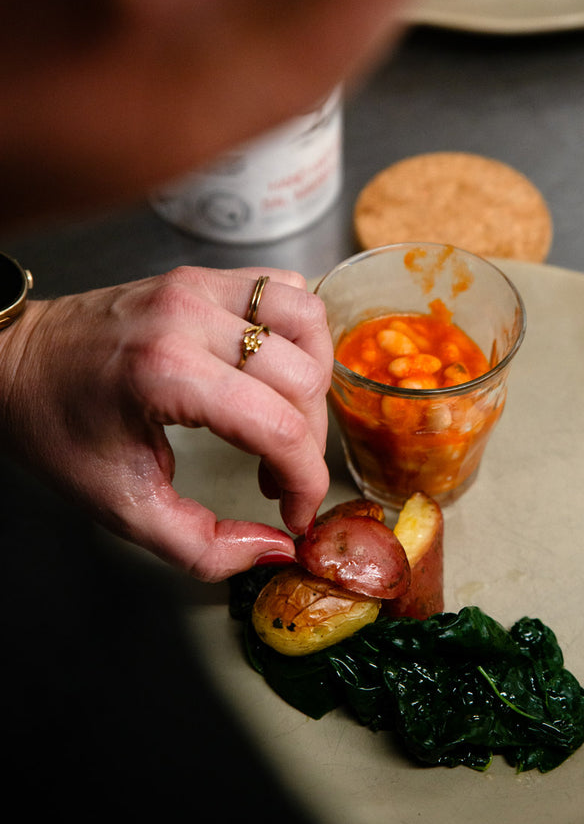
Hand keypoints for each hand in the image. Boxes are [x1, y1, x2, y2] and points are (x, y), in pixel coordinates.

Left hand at [0, 265, 332, 579]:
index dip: (304, 483)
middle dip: (307, 444)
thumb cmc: (57, 426)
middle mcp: (189, 316)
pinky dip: (298, 334)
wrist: (13, 362)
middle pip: (303, 379)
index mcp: (164, 371)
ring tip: (283, 421)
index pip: (280, 426)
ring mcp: (199, 286)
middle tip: (277, 478)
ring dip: (313, 381)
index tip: (293, 513)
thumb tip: (272, 548)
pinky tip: (273, 374)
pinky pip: (285, 291)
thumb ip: (201, 546)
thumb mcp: (121, 508)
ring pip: (309, 323)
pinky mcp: (203, 276)